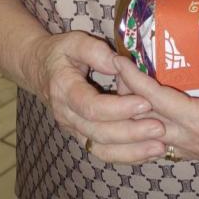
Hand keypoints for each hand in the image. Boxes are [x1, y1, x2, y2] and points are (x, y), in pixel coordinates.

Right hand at [29, 31, 165, 163]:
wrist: (38, 69)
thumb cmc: (60, 53)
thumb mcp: (74, 42)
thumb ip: (96, 51)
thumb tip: (120, 64)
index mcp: (64, 89)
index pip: (90, 106)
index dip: (118, 108)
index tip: (145, 102)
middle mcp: (66, 115)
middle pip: (98, 132)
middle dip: (131, 132)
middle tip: (160, 128)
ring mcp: (73, 129)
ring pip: (101, 149)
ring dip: (131, 151)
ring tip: (159, 147)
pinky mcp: (82, 136)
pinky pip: (103, 152)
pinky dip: (126, 156)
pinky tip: (148, 153)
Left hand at [114, 17, 198, 161]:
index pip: (155, 99)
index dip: (133, 80)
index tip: (118, 62)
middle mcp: (191, 138)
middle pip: (146, 118)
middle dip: (127, 96)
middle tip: (113, 72)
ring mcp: (193, 148)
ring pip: (153, 133)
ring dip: (137, 112)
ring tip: (124, 90)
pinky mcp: (198, 151)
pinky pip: (164, 142)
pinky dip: (150, 126)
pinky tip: (145, 115)